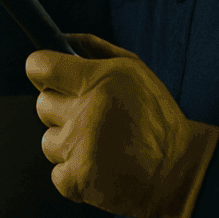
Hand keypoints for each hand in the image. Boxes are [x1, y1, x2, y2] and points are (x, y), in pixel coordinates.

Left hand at [26, 33, 218, 217]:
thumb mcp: (134, 70)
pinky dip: (74, 172)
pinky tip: (99, 166)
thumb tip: (63, 38)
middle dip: (61, 108)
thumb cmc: (156, 117)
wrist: (177, 171)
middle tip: (90, 116)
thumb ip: (95, 49)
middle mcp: (86, 112)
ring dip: (68, 142)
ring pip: (48, 140)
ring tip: (99, 144)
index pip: (40, 67)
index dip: (41, 70)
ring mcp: (79, 148)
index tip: (49, 76)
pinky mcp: (77, 179)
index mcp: (100, 80)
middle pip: (41, 104)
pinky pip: (56, 171)